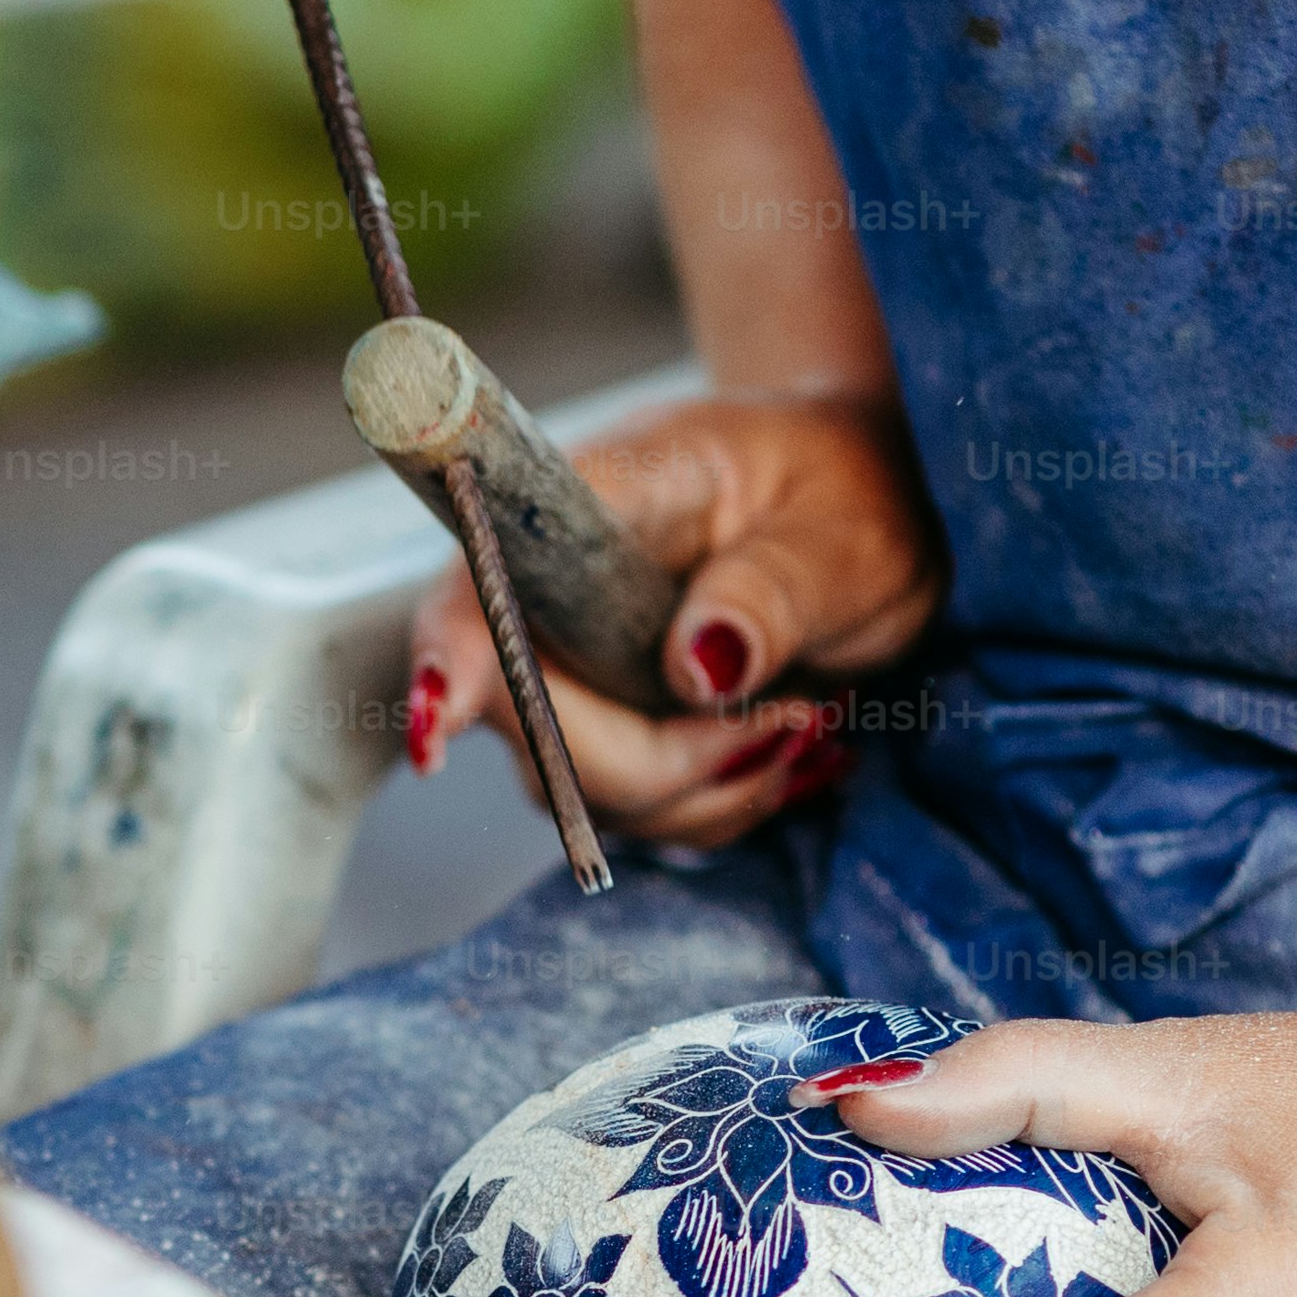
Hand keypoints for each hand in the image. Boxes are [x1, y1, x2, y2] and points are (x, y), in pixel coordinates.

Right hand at [403, 389, 943, 847]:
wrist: (861, 500)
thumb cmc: (850, 488)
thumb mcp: (844, 535)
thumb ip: (770, 593)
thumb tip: (696, 670)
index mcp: (599, 501)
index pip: (489, 579)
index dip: (453, 655)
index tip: (435, 723)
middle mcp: (551, 589)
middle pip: (531, 723)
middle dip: (662, 761)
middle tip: (795, 721)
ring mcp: (566, 664)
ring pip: (575, 788)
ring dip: (701, 790)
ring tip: (807, 720)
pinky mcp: (597, 721)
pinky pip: (624, 808)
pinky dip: (710, 802)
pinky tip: (779, 746)